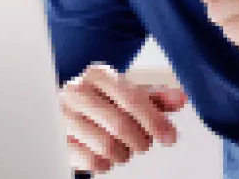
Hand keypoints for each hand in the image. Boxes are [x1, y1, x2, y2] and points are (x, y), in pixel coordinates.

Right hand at [59, 63, 188, 173]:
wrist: (67, 110)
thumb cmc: (102, 101)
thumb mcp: (129, 94)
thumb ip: (156, 97)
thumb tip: (181, 98)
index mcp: (97, 75)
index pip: (131, 98)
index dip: (155, 120)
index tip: (170, 136)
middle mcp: (76, 92)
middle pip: (120, 125)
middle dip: (141, 140)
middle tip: (144, 142)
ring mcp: (63, 117)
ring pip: (107, 146)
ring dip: (124, 153)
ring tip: (124, 146)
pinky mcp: (58, 141)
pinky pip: (92, 161)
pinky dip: (107, 163)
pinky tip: (106, 154)